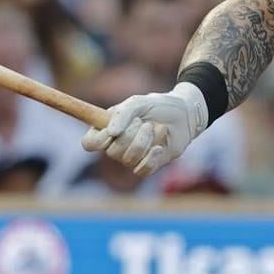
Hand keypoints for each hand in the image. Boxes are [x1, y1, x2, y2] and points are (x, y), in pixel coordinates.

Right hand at [81, 82, 207, 176]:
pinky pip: (142, 170)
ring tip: (153, 128)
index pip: (89, 143)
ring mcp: (132, 157)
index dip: (98, 140)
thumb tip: (112, 132)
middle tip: (143, 121)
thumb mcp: (139, 102)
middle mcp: (116, 145)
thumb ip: (123, 113)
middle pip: (112, 152)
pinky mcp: (147, 165)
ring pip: (128, 159)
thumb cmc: (158, 106)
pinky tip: (159, 147)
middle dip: (130, 134)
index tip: (112, 131)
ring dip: (143, 141)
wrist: (185, 115)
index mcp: (108, 128)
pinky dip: (151, 158)